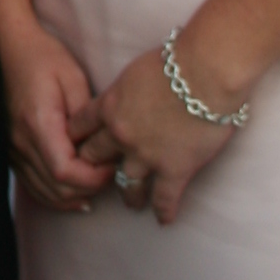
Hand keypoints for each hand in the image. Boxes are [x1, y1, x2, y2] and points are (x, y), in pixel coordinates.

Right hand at [2, 23, 112, 212]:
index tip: (112, 164)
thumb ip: (86, 117)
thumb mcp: (73, 77)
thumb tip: (99, 148)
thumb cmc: (41, 55)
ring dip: (74, 195)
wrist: (5, 44)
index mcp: (37, 123)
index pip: (66, 171)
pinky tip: (75, 191)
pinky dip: (55, 193)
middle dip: (89, 188)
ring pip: (45, 192)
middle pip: (58, 188)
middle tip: (110, 171)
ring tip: (95, 180)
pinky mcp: (10, 151)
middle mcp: (20, 142)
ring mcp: (11, 149)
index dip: (93, 177)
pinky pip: (33, 185)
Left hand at [71, 38, 245, 225]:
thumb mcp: (138, 68)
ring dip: (127, 195)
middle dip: (92, 167)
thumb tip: (134, 90)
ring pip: (126, 184)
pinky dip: (164, 211)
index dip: (75, 137)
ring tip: (130, 203)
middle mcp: (121, 134)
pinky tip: (164, 220)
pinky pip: (164, 198)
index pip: (80, 125)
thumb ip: (129, 87)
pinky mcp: (174, 170)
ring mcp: (145, 156)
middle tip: (94, 176)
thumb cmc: (177, 60)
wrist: (205, 72)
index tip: (73, 146)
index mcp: (110, 104)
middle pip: (94, 157)